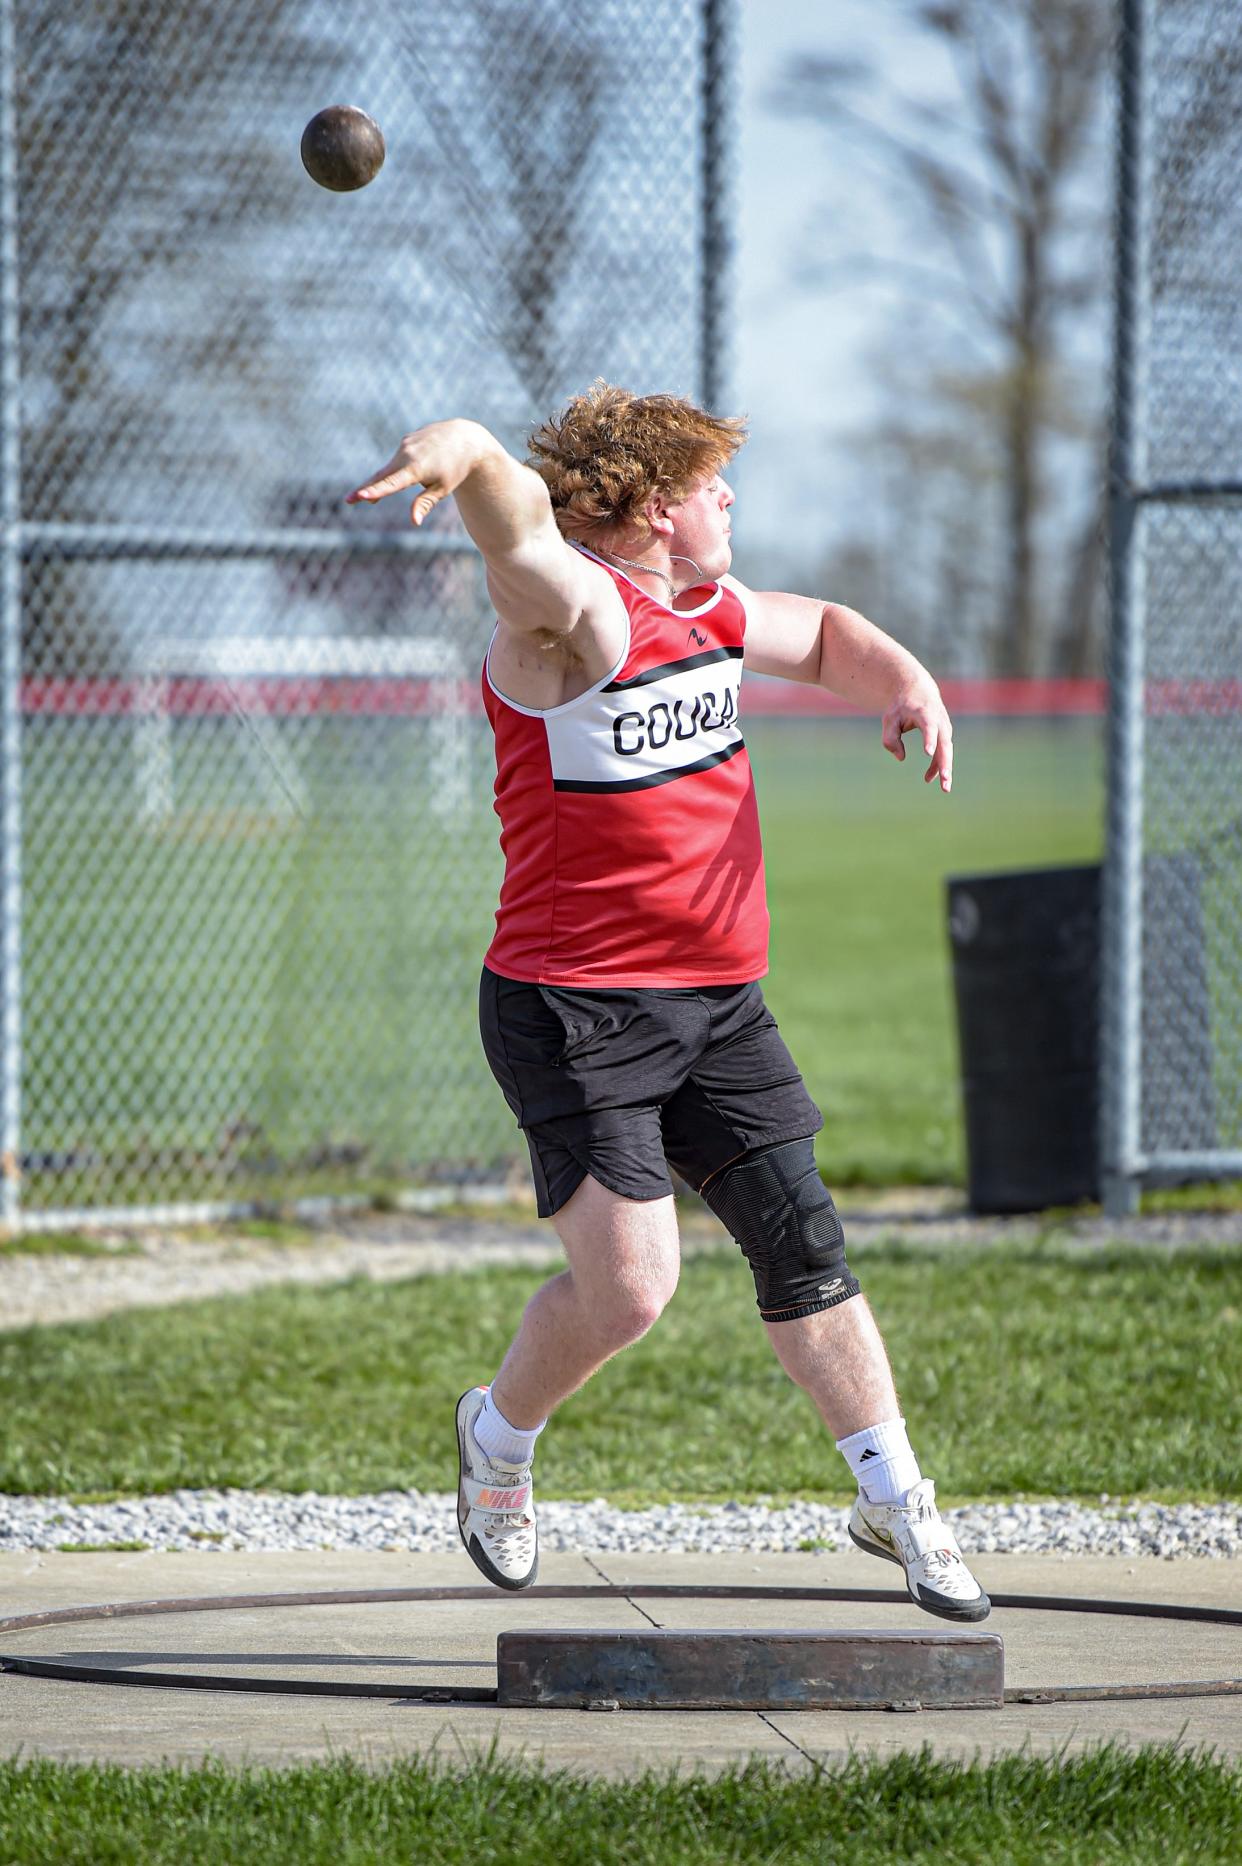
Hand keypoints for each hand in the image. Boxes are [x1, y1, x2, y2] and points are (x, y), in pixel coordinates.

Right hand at [345, 419, 489, 525]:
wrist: (464, 438)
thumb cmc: (455, 468)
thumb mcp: (442, 489)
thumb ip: (425, 504)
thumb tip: (414, 522)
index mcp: (416, 468)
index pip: (392, 484)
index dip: (376, 491)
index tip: (361, 497)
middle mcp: (407, 454)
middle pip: (381, 476)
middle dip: (365, 488)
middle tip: (348, 501)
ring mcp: (405, 445)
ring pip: (389, 469)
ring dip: (383, 482)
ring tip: (365, 497)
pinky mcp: (406, 441)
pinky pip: (397, 461)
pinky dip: (396, 470)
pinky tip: (417, 469)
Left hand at [880, 683, 953, 792]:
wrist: (917, 690)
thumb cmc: (901, 706)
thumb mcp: (889, 718)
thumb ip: (890, 738)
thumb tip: (901, 758)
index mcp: (924, 713)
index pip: (929, 727)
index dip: (929, 739)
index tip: (928, 753)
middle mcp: (939, 720)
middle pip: (944, 743)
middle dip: (945, 763)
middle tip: (944, 779)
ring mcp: (944, 728)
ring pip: (947, 751)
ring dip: (945, 769)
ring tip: (944, 788)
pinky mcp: (945, 735)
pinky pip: (942, 752)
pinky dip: (938, 766)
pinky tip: (929, 778)